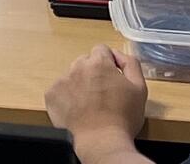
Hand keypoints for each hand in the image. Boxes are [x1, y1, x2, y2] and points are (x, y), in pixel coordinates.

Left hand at [47, 45, 150, 159]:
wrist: (100, 140)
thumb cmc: (122, 116)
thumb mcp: (139, 87)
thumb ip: (130, 64)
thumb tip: (118, 55)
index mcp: (98, 63)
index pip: (102, 49)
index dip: (109, 62)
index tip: (112, 76)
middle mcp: (77, 68)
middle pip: (85, 61)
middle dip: (94, 72)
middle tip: (103, 92)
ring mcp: (61, 81)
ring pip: (72, 75)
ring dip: (80, 83)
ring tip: (91, 103)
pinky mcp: (51, 95)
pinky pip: (60, 89)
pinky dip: (68, 96)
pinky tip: (78, 109)